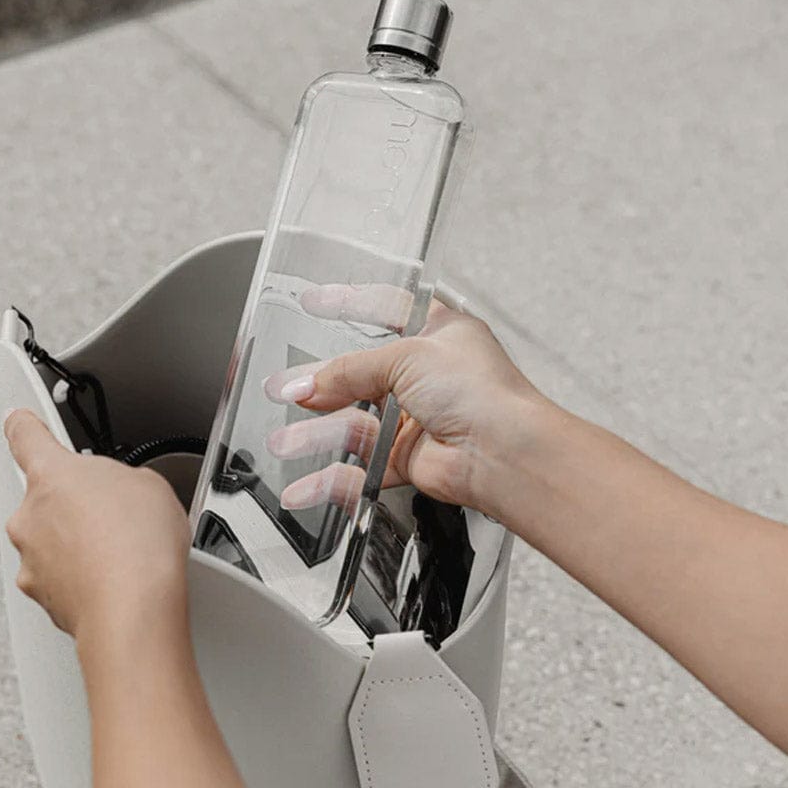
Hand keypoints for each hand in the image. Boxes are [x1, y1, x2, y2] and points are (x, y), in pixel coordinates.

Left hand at [3, 409, 190, 650]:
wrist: (132, 611)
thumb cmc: (137, 545)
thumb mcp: (149, 484)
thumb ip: (123, 479)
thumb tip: (123, 494)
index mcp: (50, 474)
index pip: (25, 436)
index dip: (25, 425)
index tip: (22, 421)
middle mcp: (29, 517)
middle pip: (46, 498)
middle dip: (76, 503)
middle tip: (114, 512)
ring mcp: (31, 560)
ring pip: (52, 542)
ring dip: (79, 543)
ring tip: (122, 552)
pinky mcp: (42, 597)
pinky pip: (61, 577)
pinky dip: (83, 576)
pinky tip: (115, 578)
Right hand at [263, 285, 547, 515]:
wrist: (505, 454)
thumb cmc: (482, 393)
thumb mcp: (408, 357)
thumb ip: (350, 369)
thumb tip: (308, 383)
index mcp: (438, 333)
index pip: (386, 308)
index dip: (350, 303)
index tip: (315, 302)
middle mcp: (427, 375)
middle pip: (360, 374)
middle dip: (319, 384)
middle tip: (283, 388)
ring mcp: (417, 418)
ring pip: (354, 425)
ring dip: (316, 434)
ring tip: (283, 441)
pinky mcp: (409, 458)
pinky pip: (361, 468)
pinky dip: (332, 479)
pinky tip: (305, 485)